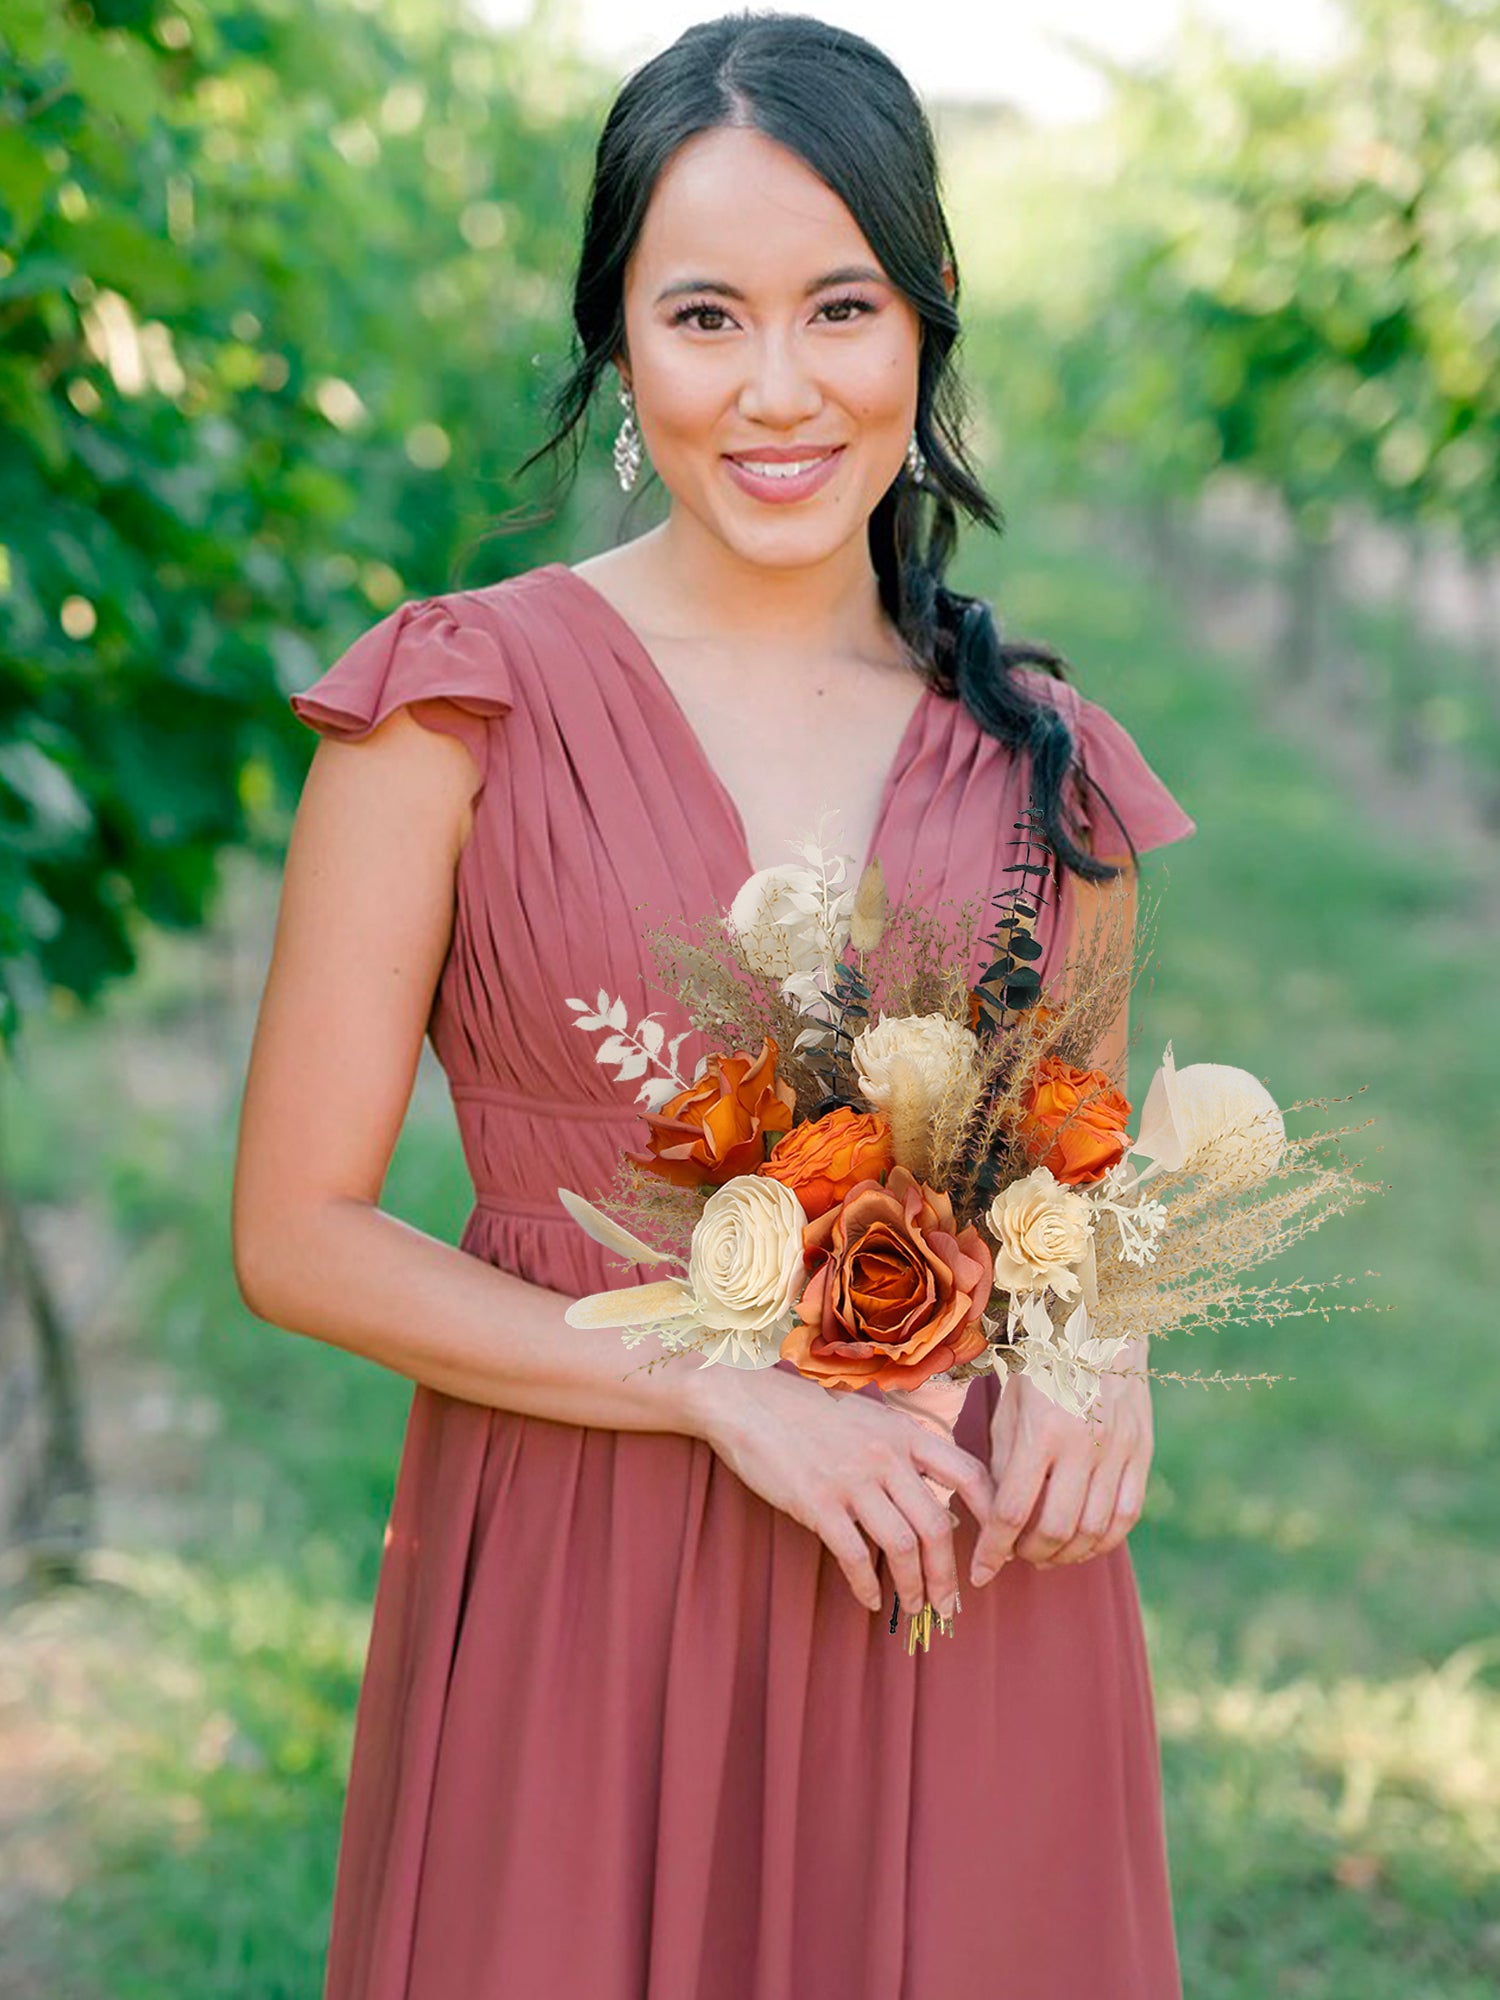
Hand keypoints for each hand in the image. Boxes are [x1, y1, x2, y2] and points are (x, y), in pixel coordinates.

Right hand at [693, 1362, 995, 1618]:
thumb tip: (938, 1505)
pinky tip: (872, 1600)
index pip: (969, 1474)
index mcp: (905, 1432)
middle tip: (950, 1605)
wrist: (749, 1402)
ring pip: (902, 1546)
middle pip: (937, 1525)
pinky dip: (868, 1586)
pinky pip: (855, 1556)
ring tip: (915, 1608)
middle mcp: (886, 1455)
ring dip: (914, 1586)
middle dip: (948, 1574)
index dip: (991, 1516)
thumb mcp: (869, 1419)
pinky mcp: (818, 1502)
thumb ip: (905, 1454)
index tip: (995, 1551)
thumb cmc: (810, 1414)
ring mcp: (852, 1479)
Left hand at [970, 1334, 1153, 1582]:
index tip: (979, 1573)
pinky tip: (1082, 1543)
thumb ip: (1004, 1462)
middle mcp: (1083, 1445)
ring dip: (1064, 1555)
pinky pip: (1127, 1516)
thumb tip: (999, 1517)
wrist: (1100, 1321)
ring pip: (1093, 1531)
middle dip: (1027, 1555)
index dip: (993, 1551)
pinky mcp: (1142, 1451)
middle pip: (1054, 1530)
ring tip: (1044, 1555)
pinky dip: (1103, 1541)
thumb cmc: (1042, 1359)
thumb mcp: (1009, 1403)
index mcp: (1041, 1430)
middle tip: (1013, 1556)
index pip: (1013, 1512)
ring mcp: (1118, 1450)